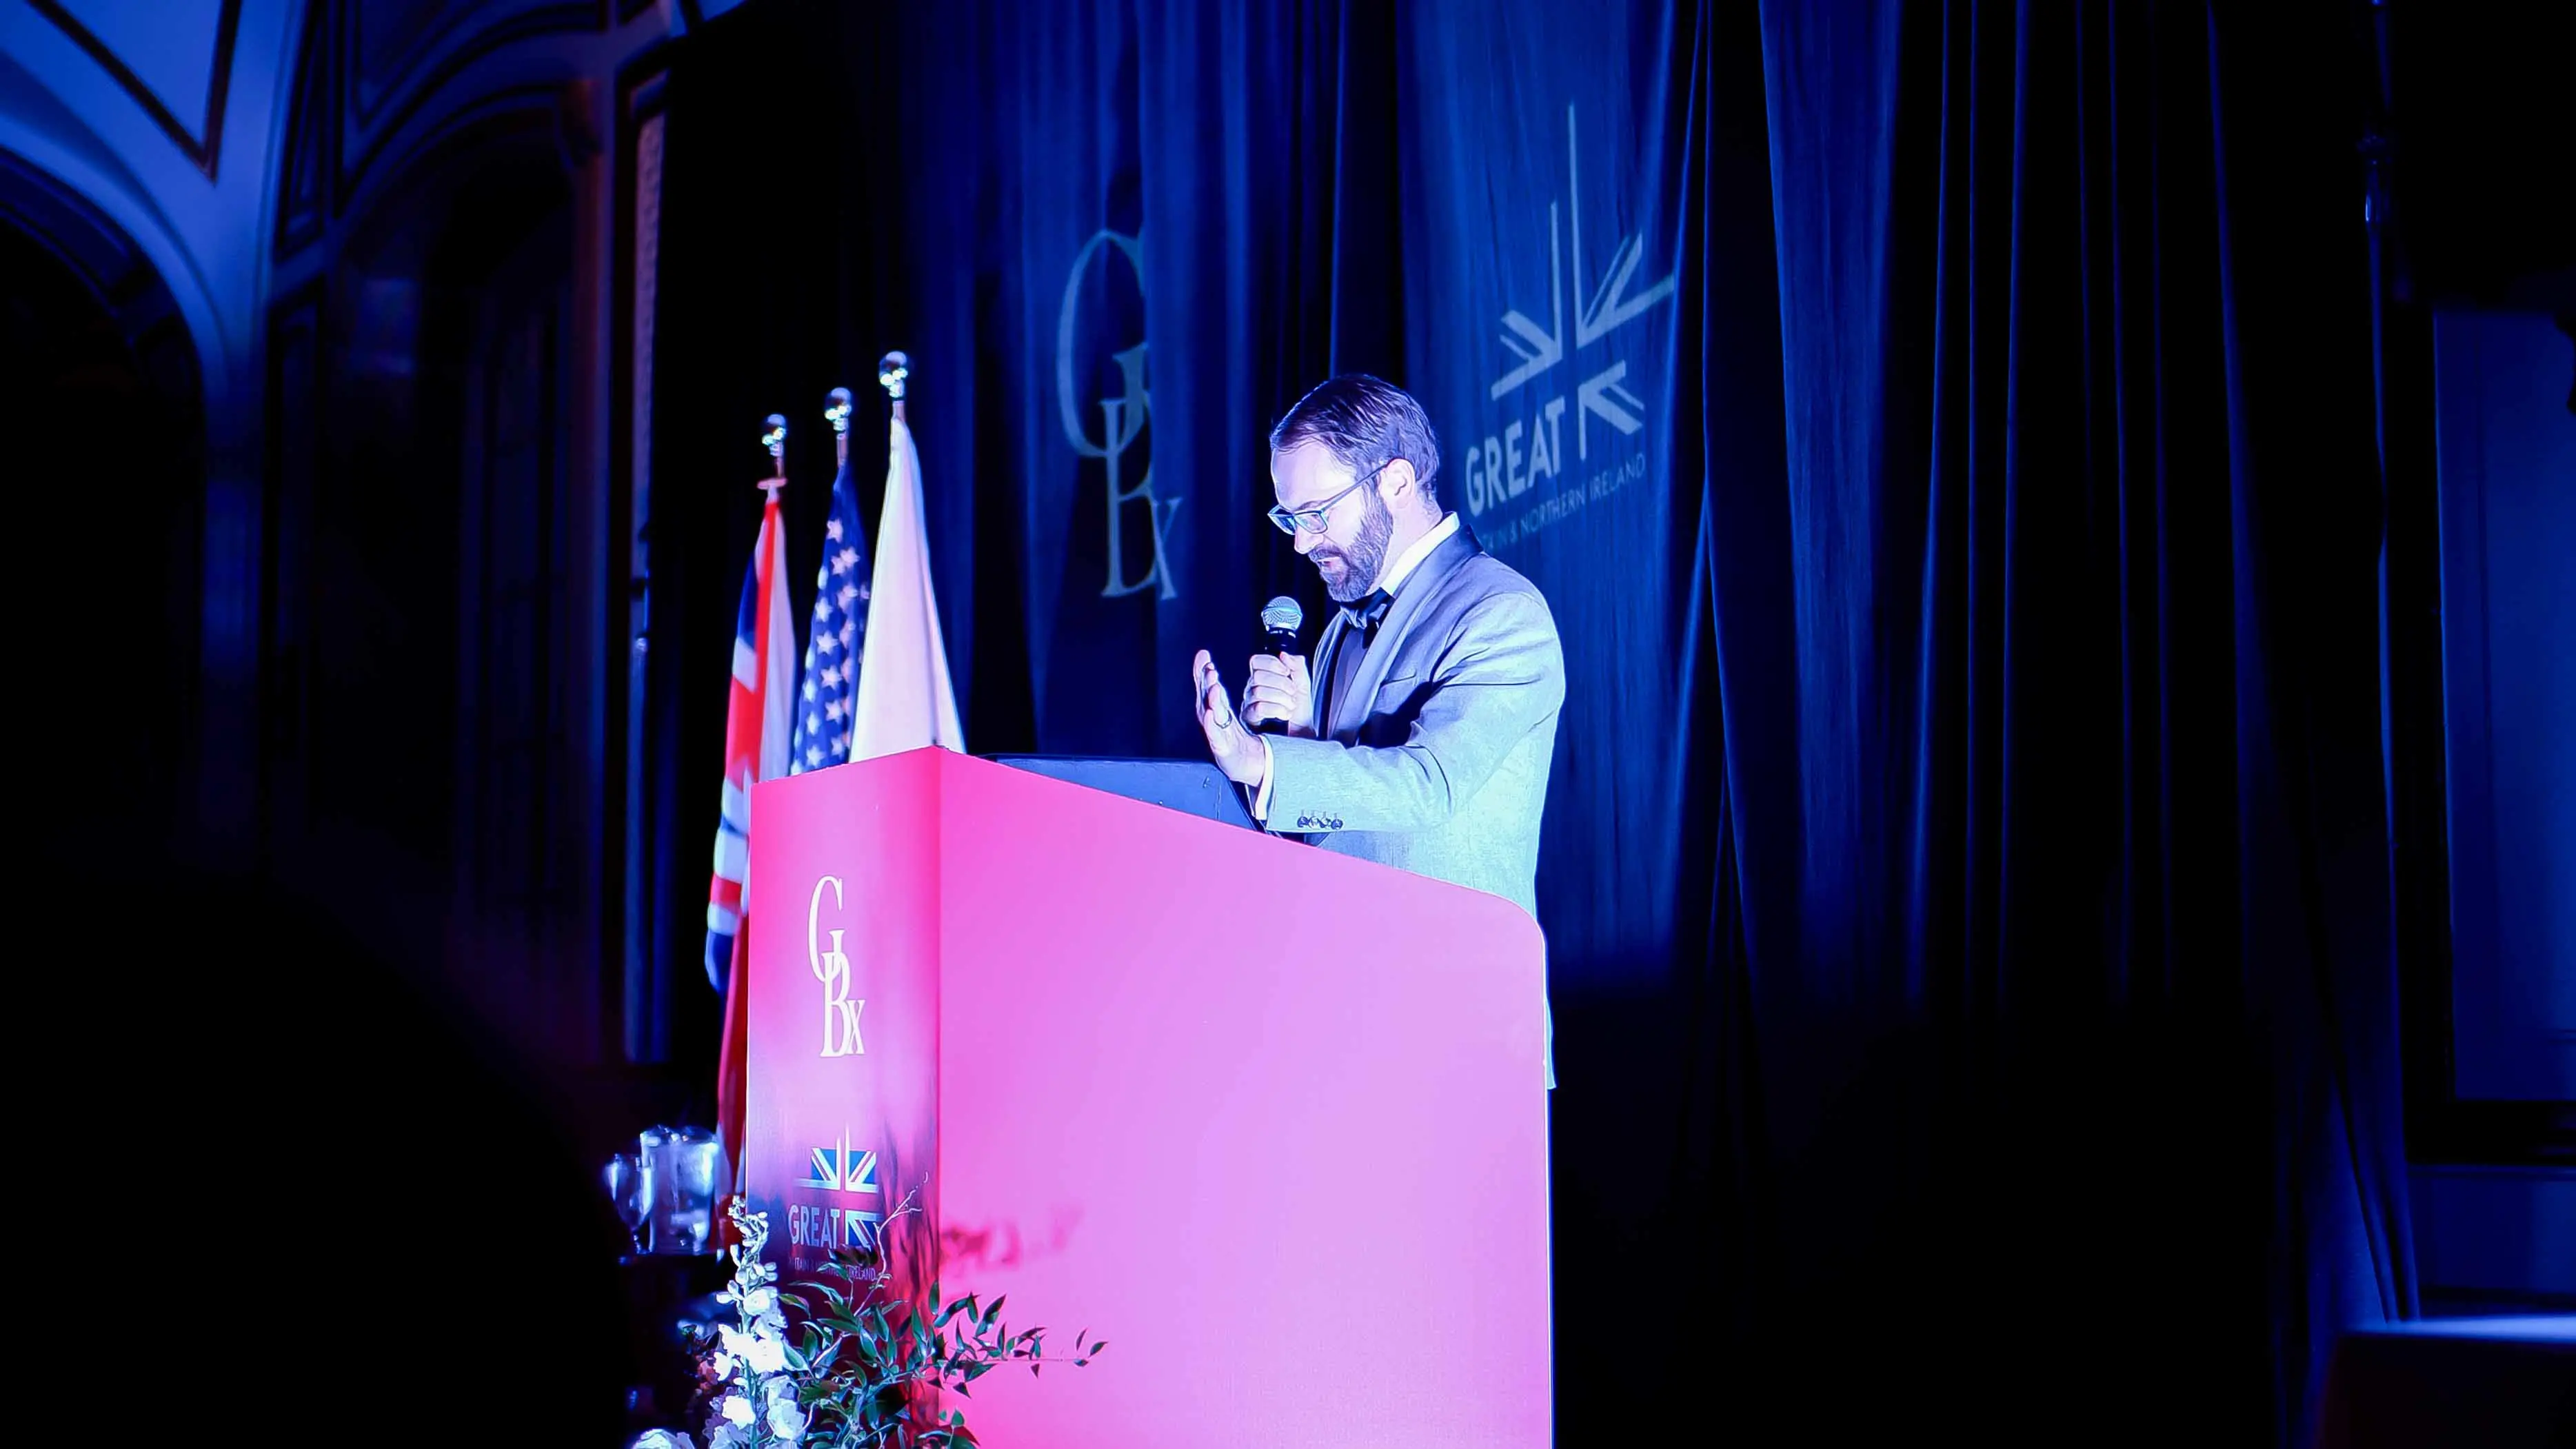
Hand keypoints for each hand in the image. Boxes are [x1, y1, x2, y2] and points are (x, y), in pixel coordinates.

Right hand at [1192, 649, 1267, 787]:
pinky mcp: (1220, 745)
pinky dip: (1211, 724)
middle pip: (1206, 697)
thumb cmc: (1228, 731)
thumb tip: (1203, 655)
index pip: (1205, 685)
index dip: (1203, 672)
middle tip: (1210, 670)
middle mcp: (1210, 717)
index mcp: (1211, 706)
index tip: (1204, 657)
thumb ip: (1211, 681)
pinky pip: (1214, 733)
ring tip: (1215, 687)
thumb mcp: (1220, 703)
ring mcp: (1214, 731)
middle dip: (1206, 683)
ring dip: (1212, 700)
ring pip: (1211, 713)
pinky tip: (1210, 715)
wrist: (1240, 759)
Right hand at [1241, 652, 1314, 736]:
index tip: (1287, 672)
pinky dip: (1276, 709)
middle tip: (1292, 693)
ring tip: (1290, 705)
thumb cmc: (1299, 713)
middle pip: (1257, 676)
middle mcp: (1252, 689)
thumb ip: (1297, 667)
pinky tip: (1284, 713)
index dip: (1272, 664)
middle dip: (1281, 683)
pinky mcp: (1249, 719)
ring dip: (1281, 698)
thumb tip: (1284, 655)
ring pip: (1258, 691)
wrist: (1301, 734)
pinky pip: (1258, 708)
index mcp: (1263, 678)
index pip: (1256, 661)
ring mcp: (1248, 704)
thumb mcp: (1303, 685)